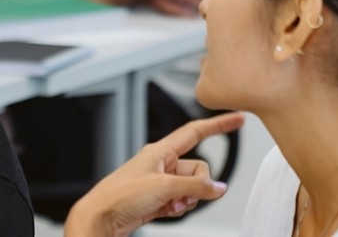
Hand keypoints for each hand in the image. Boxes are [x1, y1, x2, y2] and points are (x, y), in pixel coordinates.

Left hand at [65, 112, 244, 236]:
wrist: (100, 218)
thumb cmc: (119, 196)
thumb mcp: (164, 187)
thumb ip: (196, 187)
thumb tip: (219, 188)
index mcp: (160, 151)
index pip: (195, 132)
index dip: (218, 125)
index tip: (237, 117)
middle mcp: (161, 164)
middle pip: (198, 169)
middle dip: (198, 185)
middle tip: (181, 195)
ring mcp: (160, 183)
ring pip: (191, 188)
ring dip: (187, 200)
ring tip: (169, 205)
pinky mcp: (157, 200)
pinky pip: (181, 201)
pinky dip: (179, 209)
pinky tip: (165, 211)